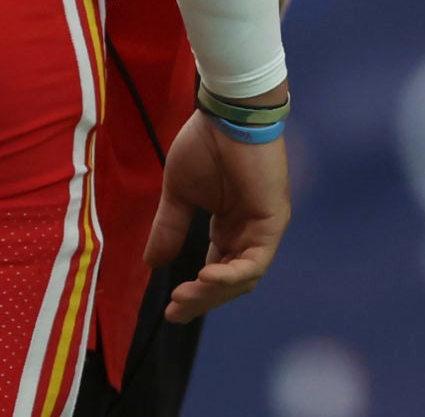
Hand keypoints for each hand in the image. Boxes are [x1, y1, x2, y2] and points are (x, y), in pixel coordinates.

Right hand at [146, 106, 289, 323]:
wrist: (227, 112)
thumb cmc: (206, 142)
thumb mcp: (179, 192)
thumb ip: (169, 227)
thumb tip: (151, 263)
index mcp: (229, 225)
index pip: (216, 271)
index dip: (195, 293)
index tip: (169, 309)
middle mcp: (248, 231)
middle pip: (229, 281)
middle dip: (201, 300)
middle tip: (174, 311)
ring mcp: (263, 228)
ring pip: (242, 278)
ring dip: (212, 292)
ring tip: (184, 296)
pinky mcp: (273, 222)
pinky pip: (254, 262)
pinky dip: (230, 275)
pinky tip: (204, 277)